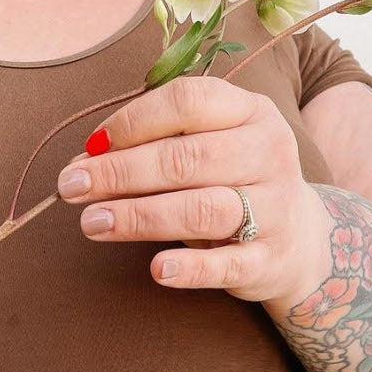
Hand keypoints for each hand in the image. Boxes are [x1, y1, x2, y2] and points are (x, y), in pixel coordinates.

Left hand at [56, 76, 330, 304]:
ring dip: (140, 217)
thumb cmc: (234, 186)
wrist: (300, 242)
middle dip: (121, 172)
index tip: (90, 147)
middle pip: (185, 159)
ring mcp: (273, 208)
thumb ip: (158, 148)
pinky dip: (191, 268)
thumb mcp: (211, 150)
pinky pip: (226, 265)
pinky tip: (156, 269)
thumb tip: (84, 161)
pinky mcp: (267, 260)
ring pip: (201, 209)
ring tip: (92, 224)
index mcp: (251, 113)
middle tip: (71, 187)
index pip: (188, 102)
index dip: (134, 121)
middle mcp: (267, 154)